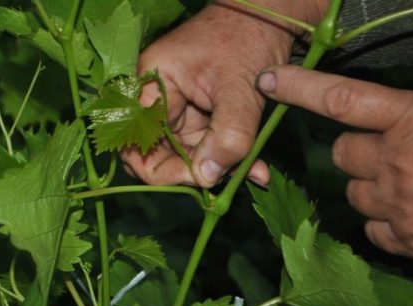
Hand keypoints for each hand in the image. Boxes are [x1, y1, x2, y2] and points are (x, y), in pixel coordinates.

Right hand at [123, 0, 325, 186]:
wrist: (274, 13)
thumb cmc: (250, 37)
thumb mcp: (240, 89)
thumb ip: (227, 136)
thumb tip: (207, 178)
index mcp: (151, 85)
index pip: (138, 143)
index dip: (162, 170)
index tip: (200, 180)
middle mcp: (157, 98)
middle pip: (161, 153)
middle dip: (195, 172)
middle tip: (226, 181)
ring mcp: (179, 107)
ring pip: (189, 154)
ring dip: (220, 167)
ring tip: (254, 172)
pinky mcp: (200, 113)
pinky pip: (208, 145)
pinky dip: (230, 157)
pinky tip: (255, 168)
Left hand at [257, 65, 412, 258]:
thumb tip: (398, 111)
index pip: (343, 99)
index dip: (302, 88)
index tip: (270, 80)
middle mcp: (399, 164)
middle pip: (342, 154)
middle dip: (358, 151)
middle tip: (391, 149)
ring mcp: (402, 207)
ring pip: (354, 193)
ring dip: (372, 186)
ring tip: (410, 183)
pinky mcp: (409, 242)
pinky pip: (373, 230)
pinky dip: (386, 223)